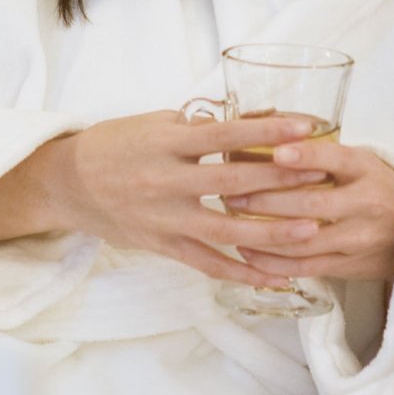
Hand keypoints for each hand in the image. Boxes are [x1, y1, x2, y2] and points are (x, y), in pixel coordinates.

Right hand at [0, 111, 332, 280]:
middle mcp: (167, 181)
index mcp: (167, 142)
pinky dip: (244, 273)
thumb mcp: (157, 123)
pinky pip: (209, 265)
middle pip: (233, 183)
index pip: (225, 135)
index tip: (306, 128)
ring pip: (226, 231)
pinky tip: (277, 276)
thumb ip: (203, 125)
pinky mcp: (164, 246)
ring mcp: (165, 219)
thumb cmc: (117, 145)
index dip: (267, 132)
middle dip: (283, 181)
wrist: (68, 183)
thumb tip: (258, 118)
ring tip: (313, 230)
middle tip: (325, 177)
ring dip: (273, 233)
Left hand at [226, 138, 393, 282]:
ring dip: (263, 233)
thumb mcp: (357, 161)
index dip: (305, 156)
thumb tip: (265, 142)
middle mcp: (367, 204)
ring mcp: (360, 239)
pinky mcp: (351, 265)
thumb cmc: (372, 186)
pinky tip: (249, 253)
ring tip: (232, 222)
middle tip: (232, 194)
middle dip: (267, 200)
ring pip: (304, 240)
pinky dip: (274, 262)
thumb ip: (320, 155)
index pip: (335, 159)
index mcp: (367, 169)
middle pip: (313, 204)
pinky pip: (307, 267)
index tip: (275, 152)